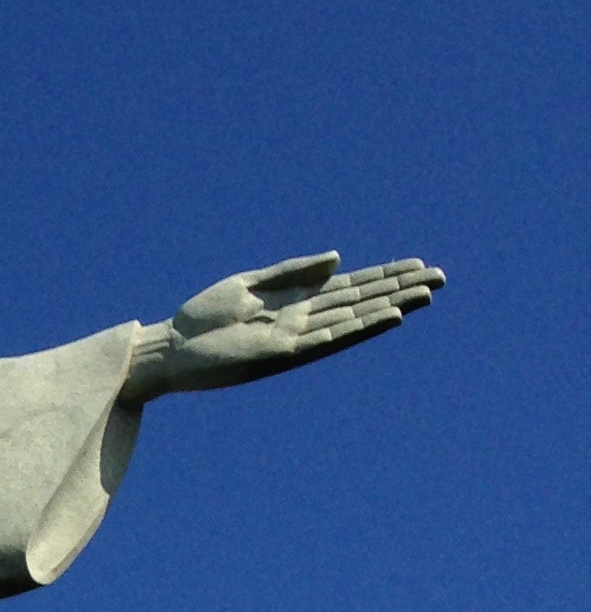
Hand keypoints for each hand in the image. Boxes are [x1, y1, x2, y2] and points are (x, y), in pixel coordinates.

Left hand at [124, 254, 442, 399]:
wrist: (170, 349)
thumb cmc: (202, 318)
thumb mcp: (250, 284)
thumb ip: (294, 272)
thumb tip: (339, 259)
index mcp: (296, 304)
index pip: (351, 288)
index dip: (385, 277)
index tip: (418, 265)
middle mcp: (303, 322)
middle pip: (362, 302)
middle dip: (400, 290)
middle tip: (441, 278)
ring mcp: (297, 339)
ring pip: (355, 320)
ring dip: (390, 307)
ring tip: (425, 295)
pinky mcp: (284, 353)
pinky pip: (330, 339)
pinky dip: (360, 328)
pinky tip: (387, 318)